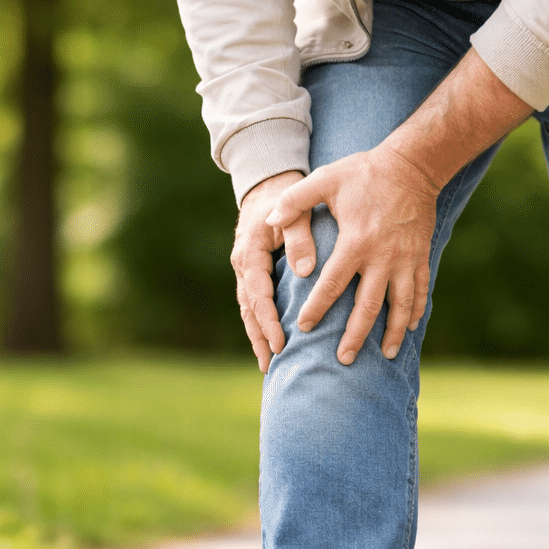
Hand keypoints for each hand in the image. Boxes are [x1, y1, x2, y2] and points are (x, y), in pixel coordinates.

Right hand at [231, 170, 303, 372]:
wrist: (269, 183)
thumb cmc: (287, 196)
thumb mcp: (296, 213)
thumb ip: (300, 239)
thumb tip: (305, 272)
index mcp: (250, 252)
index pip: (258, 295)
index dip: (269, 321)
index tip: (282, 342)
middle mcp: (243, 264)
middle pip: (248, 309)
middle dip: (259, 337)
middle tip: (271, 364)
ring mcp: (245, 269)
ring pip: (248, 309)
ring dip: (256, 335)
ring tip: (267, 362)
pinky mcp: (253, 272)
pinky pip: (253, 302)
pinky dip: (259, 323)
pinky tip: (268, 340)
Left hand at [264, 145, 439, 364]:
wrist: (413, 165)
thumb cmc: (364, 172)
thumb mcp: (326, 179)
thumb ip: (295, 199)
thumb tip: (269, 219)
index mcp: (356, 242)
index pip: (332, 285)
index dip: (317, 308)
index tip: (304, 328)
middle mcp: (383, 257)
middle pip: (368, 306)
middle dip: (355, 336)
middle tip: (344, 359)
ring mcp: (406, 259)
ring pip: (400, 305)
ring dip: (392, 332)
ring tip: (385, 355)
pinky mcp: (421, 256)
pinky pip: (421, 290)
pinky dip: (415, 312)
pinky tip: (408, 329)